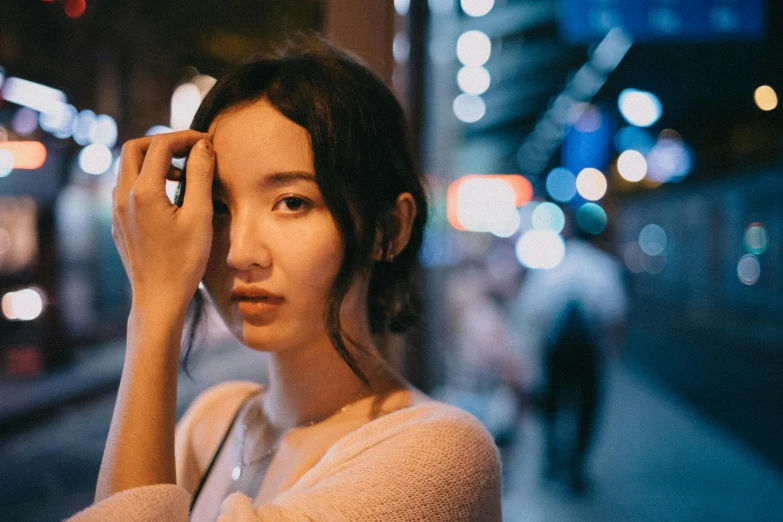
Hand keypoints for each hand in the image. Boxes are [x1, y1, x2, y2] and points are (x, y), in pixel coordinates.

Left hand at [112, 130, 213, 316]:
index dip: (185, 138)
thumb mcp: (200, 216)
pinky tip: (168, 196)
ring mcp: (116, 210)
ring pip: (127, 168)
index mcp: (143, 192)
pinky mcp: (118, 223)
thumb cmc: (183, 261)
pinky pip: (126, 188)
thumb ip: (200, 176)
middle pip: (134, 148)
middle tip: (190, 150)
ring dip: (153, 161)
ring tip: (182, 174)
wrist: (158, 298)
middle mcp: (122, 196)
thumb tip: (203, 147)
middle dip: (163, 143)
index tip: (207, 141)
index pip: (160, 146)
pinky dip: (146, 179)